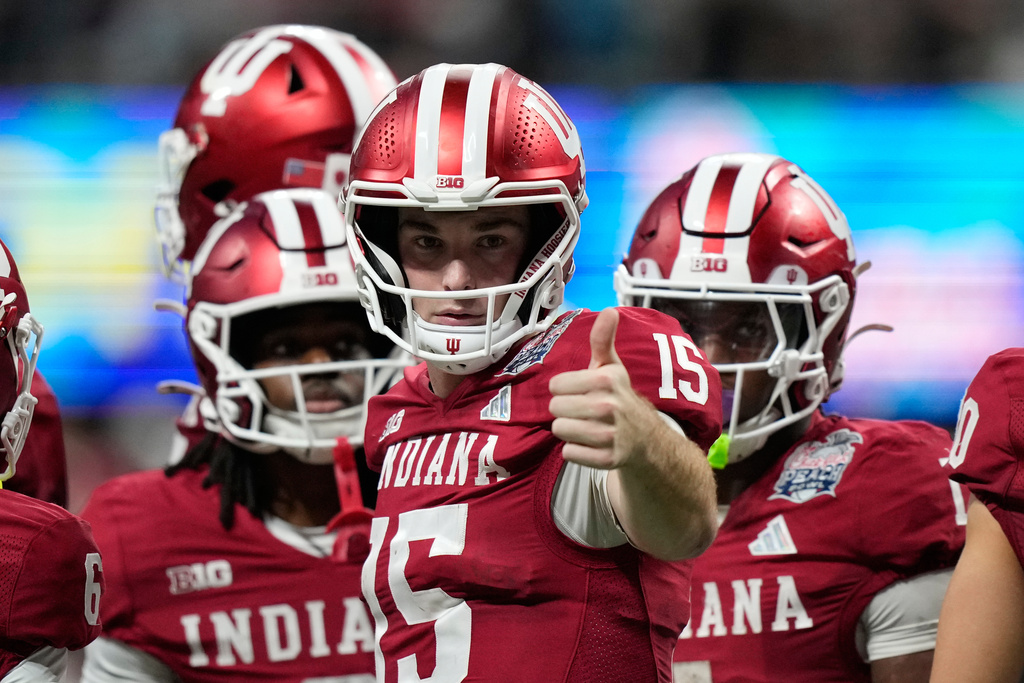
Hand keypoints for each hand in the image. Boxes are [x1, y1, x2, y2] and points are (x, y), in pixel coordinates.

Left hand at [549, 307, 648, 469]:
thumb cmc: (619, 397)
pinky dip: (576, 451)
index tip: (580, 391)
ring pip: (560, 430)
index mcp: (606, 380)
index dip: (564, 389)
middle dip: (565, 410)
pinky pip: (569, 453)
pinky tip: (591, 444)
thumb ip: (603, 340)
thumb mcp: (612, 367)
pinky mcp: (608, 459)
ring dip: (569, 430)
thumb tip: (609, 310)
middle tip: (583, 411)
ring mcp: (610, 435)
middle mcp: (609, 407)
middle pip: (554, 409)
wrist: (646, 439)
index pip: (555, 385)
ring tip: (586, 426)